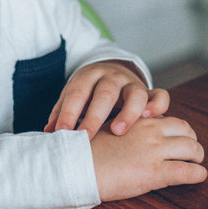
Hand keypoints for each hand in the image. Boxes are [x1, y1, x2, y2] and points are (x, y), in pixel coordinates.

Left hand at [44, 60, 170, 137]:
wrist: (111, 72)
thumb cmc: (88, 92)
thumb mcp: (73, 96)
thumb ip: (62, 113)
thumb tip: (48, 133)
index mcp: (89, 76)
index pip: (78, 93)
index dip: (69, 113)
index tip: (61, 133)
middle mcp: (112, 77)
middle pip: (105, 93)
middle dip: (94, 116)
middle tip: (85, 136)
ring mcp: (132, 83)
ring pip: (135, 93)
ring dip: (128, 112)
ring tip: (118, 131)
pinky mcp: (149, 91)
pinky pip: (159, 95)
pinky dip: (156, 106)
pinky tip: (149, 119)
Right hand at [90, 115, 206, 200]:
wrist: (75, 167)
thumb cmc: (85, 151)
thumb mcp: (107, 129)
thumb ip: (125, 129)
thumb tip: (128, 134)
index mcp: (139, 120)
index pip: (170, 120)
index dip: (179, 131)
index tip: (179, 138)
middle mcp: (151, 131)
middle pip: (186, 131)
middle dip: (192, 141)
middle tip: (192, 152)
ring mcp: (155, 151)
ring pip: (192, 149)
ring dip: (198, 157)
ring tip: (197, 164)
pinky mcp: (155, 172)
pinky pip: (187, 171)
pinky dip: (197, 174)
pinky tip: (199, 176)